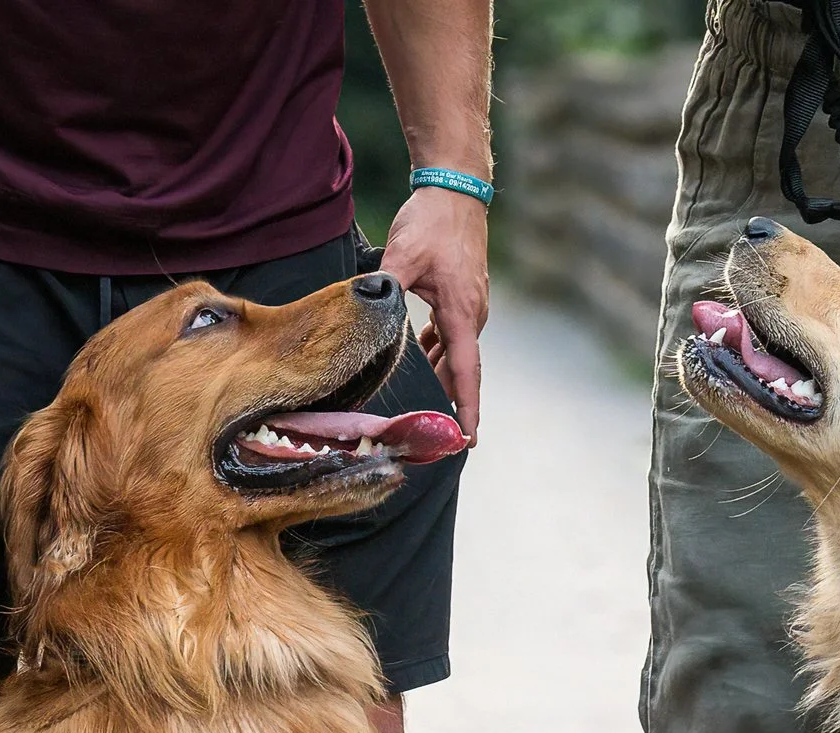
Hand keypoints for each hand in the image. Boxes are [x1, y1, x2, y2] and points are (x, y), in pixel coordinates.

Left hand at [377, 186, 489, 440]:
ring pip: (456, 349)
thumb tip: (367, 313)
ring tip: (421, 394)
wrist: (457, 188)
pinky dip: (440, 347)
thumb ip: (386, 290)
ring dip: (440, 371)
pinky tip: (421, 349)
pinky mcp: (464, 292)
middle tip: (431, 428)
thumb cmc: (432, 220)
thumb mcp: (402, 256)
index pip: (466, 371)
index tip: (469, 437)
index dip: (468, 408)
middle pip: (461, 367)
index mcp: (460, 312)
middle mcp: (472, 313)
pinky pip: (454, 331)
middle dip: (450, 399)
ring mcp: (472, 302)